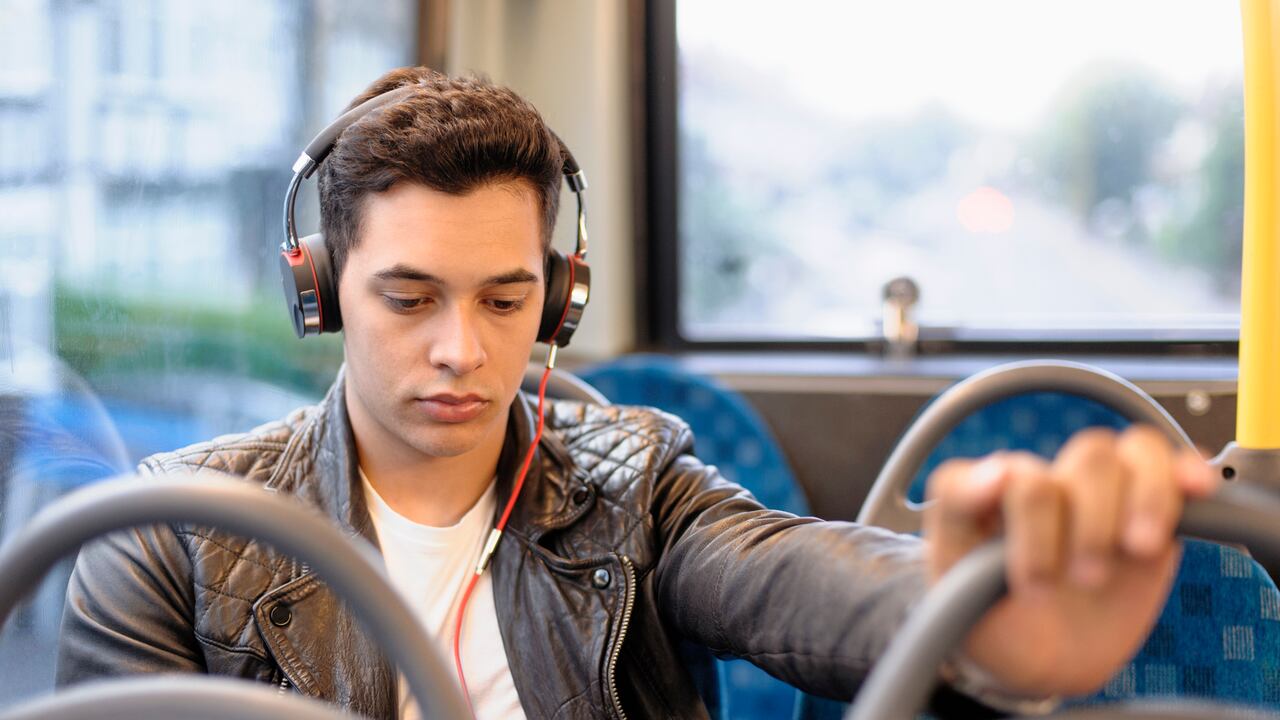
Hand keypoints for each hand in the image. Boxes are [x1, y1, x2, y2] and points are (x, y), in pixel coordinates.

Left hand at [922, 426, 1217, 696]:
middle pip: (1088, 456)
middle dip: (1092, 523)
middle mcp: (1046, 479)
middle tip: (1082, 581)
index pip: (1012, 471)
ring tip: (1135, 550)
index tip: (1027, 579)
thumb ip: (956, 516)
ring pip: (1134, 452)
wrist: (1034, 658)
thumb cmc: (988, 618)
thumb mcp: (952, 586)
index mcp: (989, 488)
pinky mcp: (1144, 512)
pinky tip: (1192, 490)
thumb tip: (996, 469)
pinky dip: (1184, 472)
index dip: (1029, 524)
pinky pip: (1169, 468)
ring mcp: (1096, 493)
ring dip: (1143, 502)